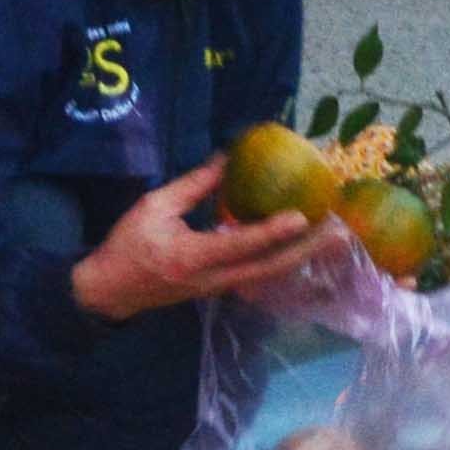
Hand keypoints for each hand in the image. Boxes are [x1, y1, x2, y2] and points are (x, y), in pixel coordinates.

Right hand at [70, 162, 340, 321]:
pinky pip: (259, 275)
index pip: (238, 245)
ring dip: (301, 257)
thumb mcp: (154, 206)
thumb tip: (228, 159)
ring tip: (332, 239)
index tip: (301, 218)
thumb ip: (194, 185)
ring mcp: (219, 288)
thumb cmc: (128, 244)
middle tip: (340, 232)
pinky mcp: (221, 288)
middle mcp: (213, 278)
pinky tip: (304, 246)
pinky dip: (284, 260)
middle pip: (268, 268)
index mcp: (192, 256)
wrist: (110, 291)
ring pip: (268, 275)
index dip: (270, 232)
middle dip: (306, 250)